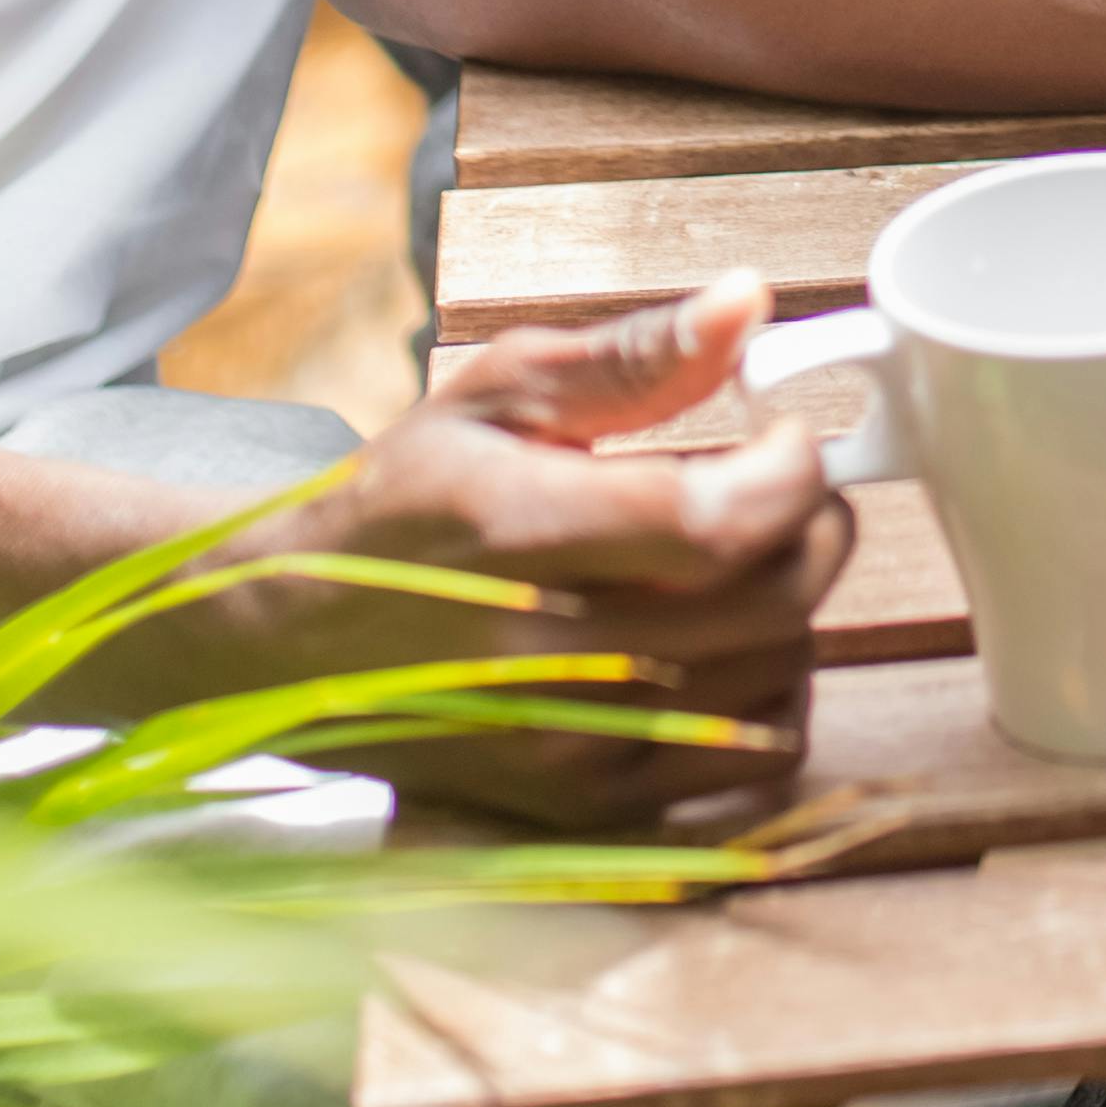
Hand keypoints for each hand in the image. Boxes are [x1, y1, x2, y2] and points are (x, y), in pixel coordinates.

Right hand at [247, 271, 852, 832]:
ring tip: (734, 557)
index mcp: (517, 531)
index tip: (784, 435)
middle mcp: (547, 653)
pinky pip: (758, 753)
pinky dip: (774, 688)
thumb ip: (634, 356)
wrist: (293, 643)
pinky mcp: (591, 804)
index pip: (716, 521)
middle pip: (772, 599)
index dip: (790, 471)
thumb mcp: (497, 396)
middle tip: (780, 483)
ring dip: (792, 602)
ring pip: (780, 673)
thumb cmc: (403, 503)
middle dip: (812, 522)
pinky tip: (724, 639)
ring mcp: (572, 743)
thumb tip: (748, 302)